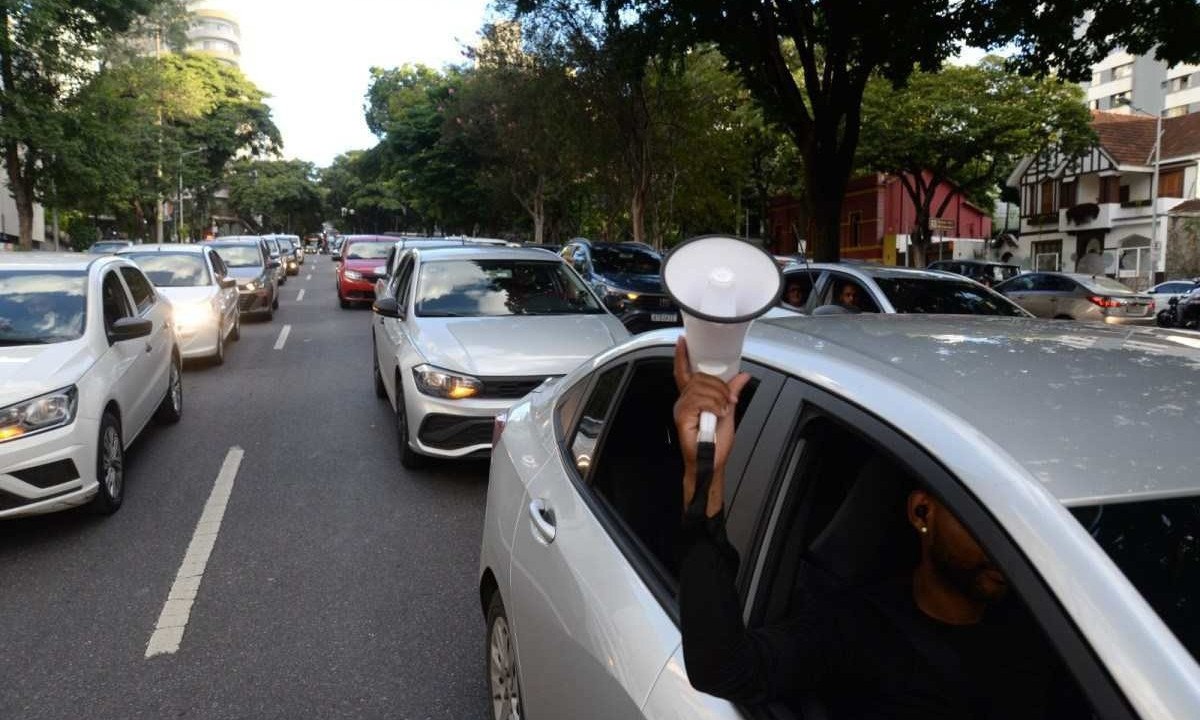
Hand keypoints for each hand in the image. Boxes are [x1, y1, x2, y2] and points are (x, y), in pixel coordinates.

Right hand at [673, 337, 750, 517]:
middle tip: (729, 401)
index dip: (682, 356)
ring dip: (718, 397)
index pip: (684, 372)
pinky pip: (699, 400)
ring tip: (724, 410)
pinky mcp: (682, 418)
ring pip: (700, 387)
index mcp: (691, 398)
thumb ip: (731, 392)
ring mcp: (681, 409)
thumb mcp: (728, 411)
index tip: (683, 341)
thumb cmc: (716, 443)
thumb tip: (742, 375)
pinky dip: (713, 405)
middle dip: (719, 386)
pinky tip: (718, 413)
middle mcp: (683, 401)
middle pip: (699, 378)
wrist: (712, 463)